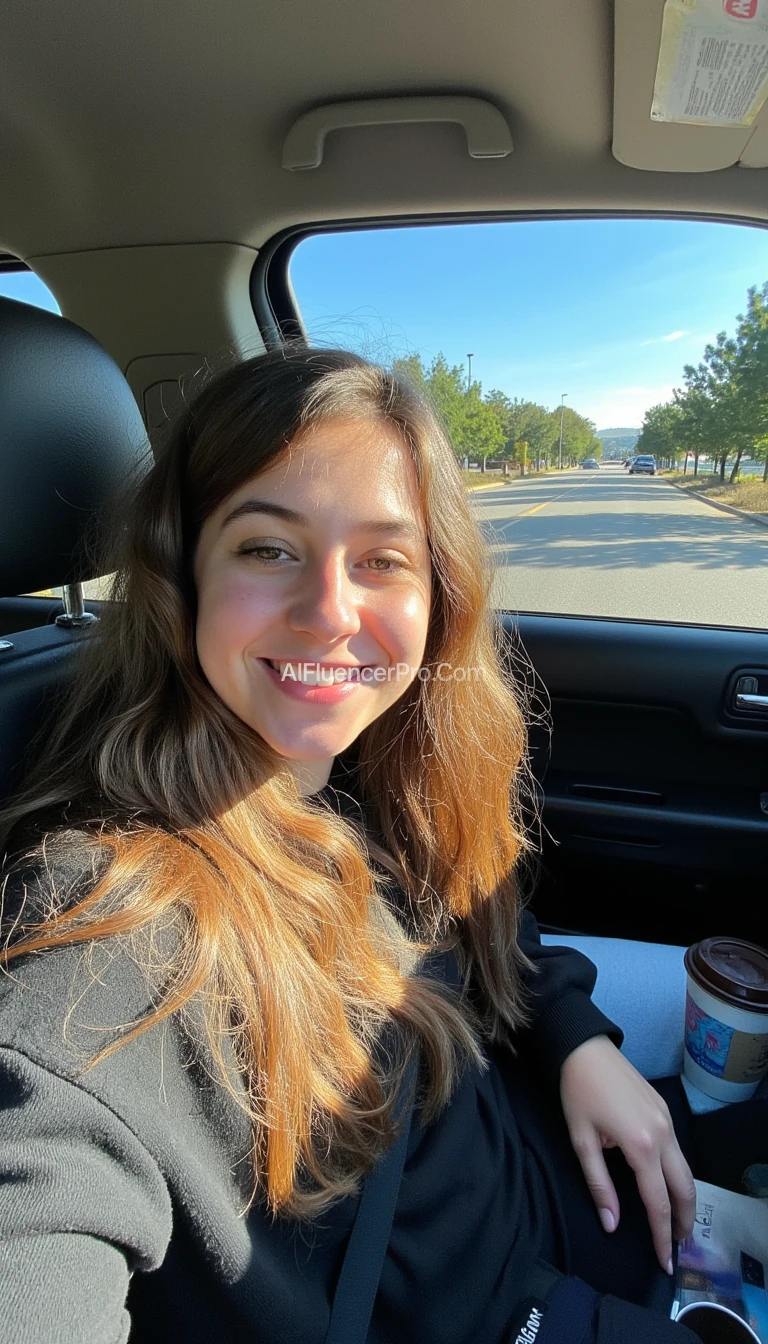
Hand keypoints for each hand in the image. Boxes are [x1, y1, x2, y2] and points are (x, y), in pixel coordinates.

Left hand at [559, 1035, 695, 1274]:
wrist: (585, 1048)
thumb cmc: (577, 1093)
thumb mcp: (581, 1141)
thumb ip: (599, 1185)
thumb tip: (612, 1224)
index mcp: (641, 1145)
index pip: (658, 1202)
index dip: (662, 1236)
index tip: (664, 1261)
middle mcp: (663, 1134)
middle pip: (684, 1188)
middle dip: (683, 1221)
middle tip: (676, 1248)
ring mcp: (668, 1121)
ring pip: (686, 1170)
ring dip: (684, 1199)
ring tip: (674, 1223)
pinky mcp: (665, 1111)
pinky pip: (679, 1151)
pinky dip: (678, 1175)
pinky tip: (666, 1186)